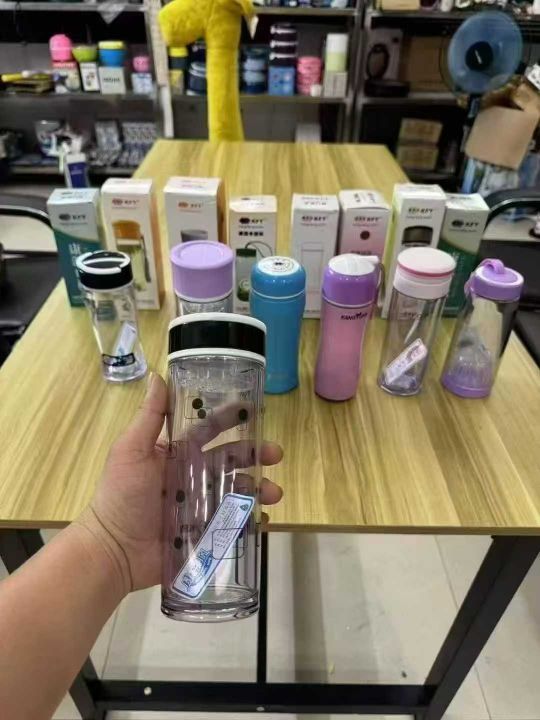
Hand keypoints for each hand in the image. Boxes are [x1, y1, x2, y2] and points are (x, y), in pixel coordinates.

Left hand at [78, 373, 282, 593]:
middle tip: (275, 454)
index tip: (254, 409)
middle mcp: (191, 475)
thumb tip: (157, 375)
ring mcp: (200, 504)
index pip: (208, 429)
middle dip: (255, 454)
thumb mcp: (131, 451)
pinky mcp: (204, 531)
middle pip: (230, 459)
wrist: (112, 550)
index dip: (230, 418)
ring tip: (273, 493)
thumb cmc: (121, 496)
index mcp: (176, 453)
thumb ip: (149, 416)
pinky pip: (233, 523)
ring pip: (237, 490)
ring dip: (258, 488)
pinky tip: (262, 519)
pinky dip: (251, 520)